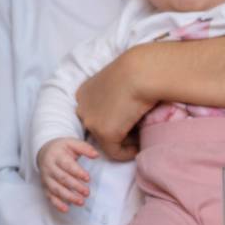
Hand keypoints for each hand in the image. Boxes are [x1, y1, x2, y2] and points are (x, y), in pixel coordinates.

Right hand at [37, 138, 97, 212]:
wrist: (44, 151)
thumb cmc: (62, 149)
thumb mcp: (72, 143)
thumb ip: (85, 148)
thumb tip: (96, 155)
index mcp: (56, 156)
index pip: (67, 165)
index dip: (77, 172)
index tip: (87, 178)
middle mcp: (49, 167)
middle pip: (62, 178)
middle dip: (75, 186)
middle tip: (87, 193)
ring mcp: (46, 178)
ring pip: (56, 189)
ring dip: (68, 197)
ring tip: (81, 202)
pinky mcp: (45, 186)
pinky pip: (49, 196)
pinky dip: (57, 204)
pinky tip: (66, 209)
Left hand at [75, 46, 152, 160]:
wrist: (143, 71)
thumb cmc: (139, 71)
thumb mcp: (120, 83)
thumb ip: (116, 97)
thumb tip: (127, 113)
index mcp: (84, 92)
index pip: (96, 112)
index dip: (113, 119)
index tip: (130, 121)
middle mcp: (82, 106)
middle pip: (99, 126)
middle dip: (116, 131)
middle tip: (136, 130)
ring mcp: (91, 121)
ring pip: (106, 140)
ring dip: (123, 141)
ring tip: (140, 136)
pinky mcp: (104, 133)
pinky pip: (115, 152)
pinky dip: (127, 153)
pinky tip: (140, 147)